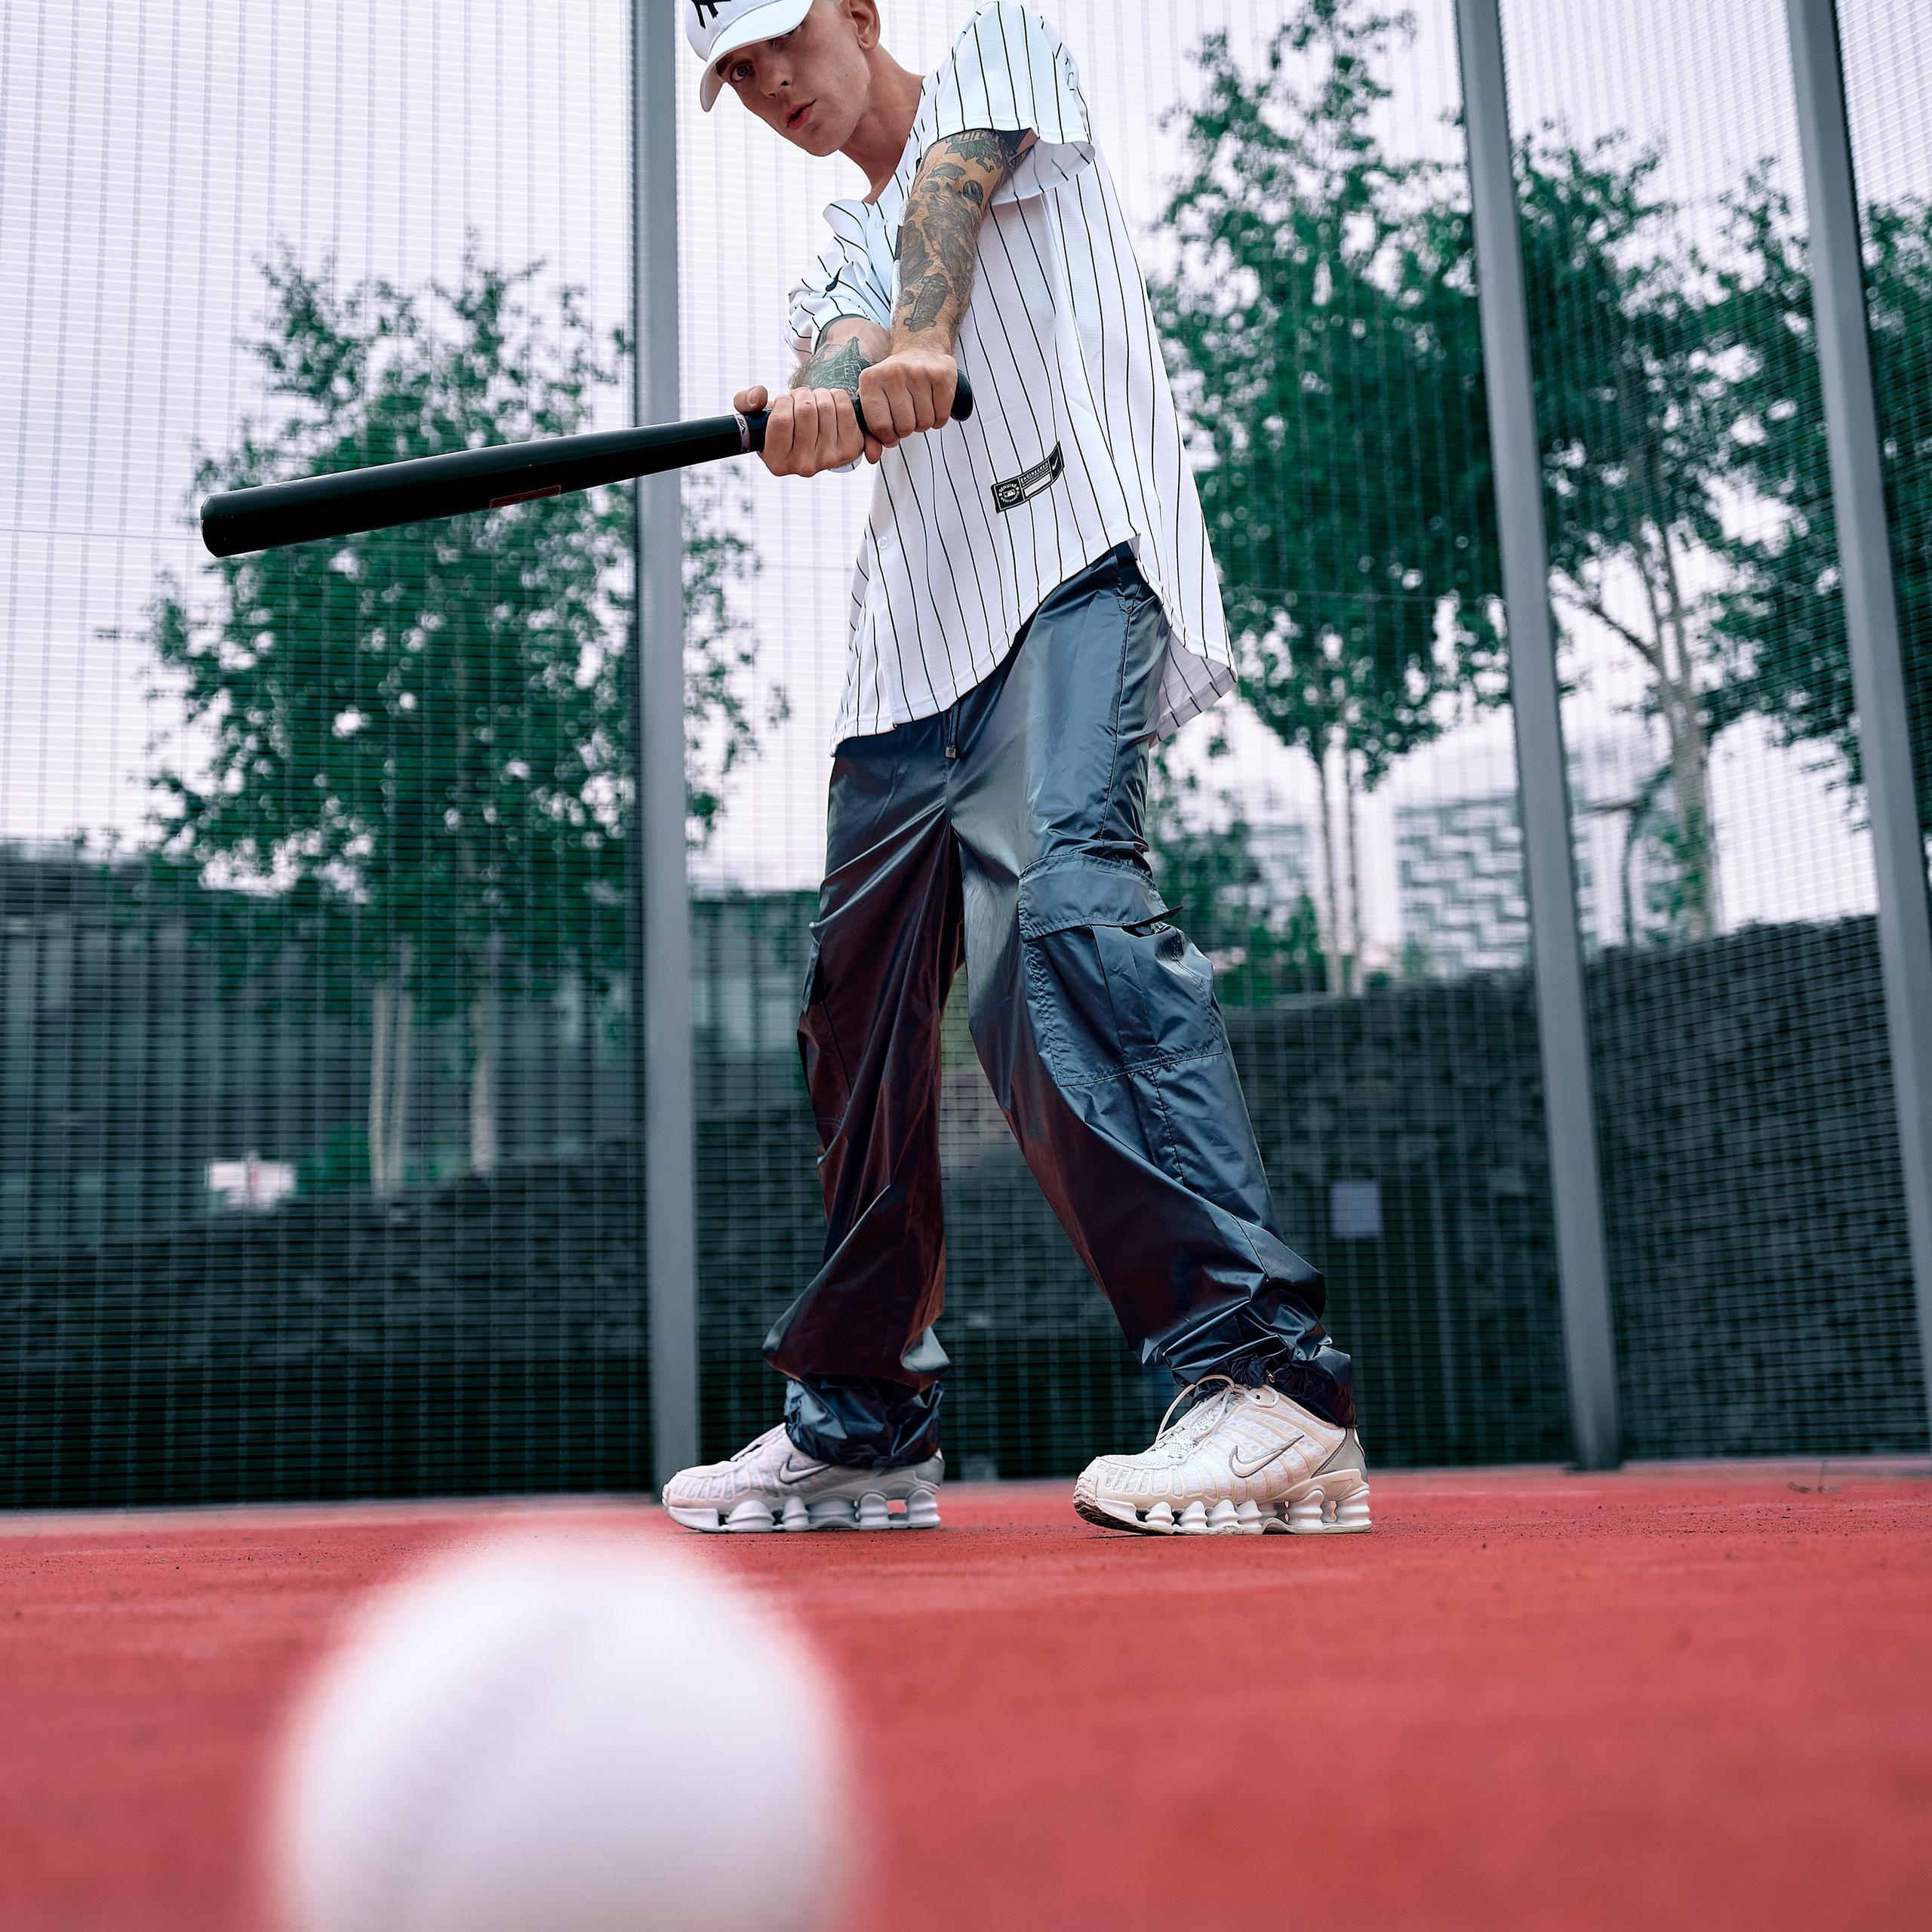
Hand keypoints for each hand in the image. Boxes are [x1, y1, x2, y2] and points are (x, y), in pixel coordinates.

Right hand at [733, 383, 864, 478]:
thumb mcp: (756, 417)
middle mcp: (804, 466)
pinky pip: (844, 406)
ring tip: (814, 403)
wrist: (814, 439)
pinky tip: (830, 405)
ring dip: (818, 394)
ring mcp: (830, 459)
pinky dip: (836, 395)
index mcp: (777, 462)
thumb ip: (745, 403)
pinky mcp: (851, 448)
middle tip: (800, 400)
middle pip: (805, 410)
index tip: (785, 404)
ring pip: (825, 405)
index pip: (780, 419)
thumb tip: (759, 396)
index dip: (783, 401)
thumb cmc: (782, 426)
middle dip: (801, 395)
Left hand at [855, 348, 958, 456]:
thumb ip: (870, 433)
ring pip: (924, 423)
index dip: (888, 437)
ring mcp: (918, 372)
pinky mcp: (941, 375)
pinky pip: (941, 417)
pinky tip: (933, 404)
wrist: (920, 349)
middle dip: (908, 429)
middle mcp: (892, 372)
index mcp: (870, 380)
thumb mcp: (875, 402)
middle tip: (908, 416)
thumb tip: (873, 458)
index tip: (892, 431)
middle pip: (904, 427)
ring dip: (924, 423)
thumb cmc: (894, 384)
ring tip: (919, 408)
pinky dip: (939, 419)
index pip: (880, 427)